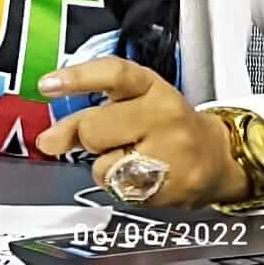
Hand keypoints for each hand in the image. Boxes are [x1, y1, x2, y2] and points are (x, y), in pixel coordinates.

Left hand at [33, 57, 250, 207]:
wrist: (216, 158)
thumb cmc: (164, 126)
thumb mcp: (130, 105)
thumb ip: (84, 116)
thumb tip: (48, 141)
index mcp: (150, 86)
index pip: (113, 73)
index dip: (76, 77)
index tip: (47, 85)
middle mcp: (163, 114)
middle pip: (94, 127)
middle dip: (88, 137)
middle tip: (109, 138)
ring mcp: (170, 152)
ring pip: (103, 165)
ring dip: (104, 166)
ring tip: (130, 158)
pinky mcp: (171, 187)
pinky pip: (120, 190)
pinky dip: (119, 186)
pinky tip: (140, 177)